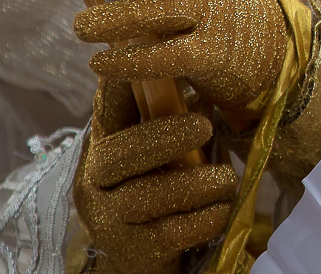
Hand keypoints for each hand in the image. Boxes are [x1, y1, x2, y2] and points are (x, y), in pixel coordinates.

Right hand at [74, 78, 235, 273]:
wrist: (144, 259)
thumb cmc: (160, 191)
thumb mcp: (161, 152)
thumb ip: (172, 117)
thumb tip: (199, 79)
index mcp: (102, 148)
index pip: (106, 111)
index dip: (120, 86)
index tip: (146, 65)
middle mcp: (94, 183)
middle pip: (119, 154)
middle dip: (163, 137)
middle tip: (205, 127)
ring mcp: (109, 220)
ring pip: (148, 196)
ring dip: (196, 183)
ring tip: (226, 178)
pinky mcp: (134, 252)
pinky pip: (172, 231)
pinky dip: (204, 218)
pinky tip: (221, 209)